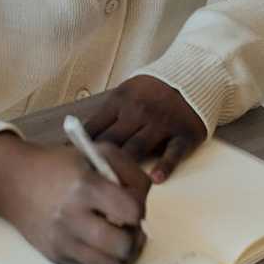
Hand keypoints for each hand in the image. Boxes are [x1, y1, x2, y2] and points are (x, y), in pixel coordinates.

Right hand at [0, 132, 150, 263]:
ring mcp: (63, 240)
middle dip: (134, 236)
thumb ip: (127, 171)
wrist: (13, 181)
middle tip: (127, 225)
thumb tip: (143, 201)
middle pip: (124, 245)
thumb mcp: (94, 151)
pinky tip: (95, 238)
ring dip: (121, 252)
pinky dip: (101, 256)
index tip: (131, 203)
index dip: (138, 208)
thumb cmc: (58, 164)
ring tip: (116, 235)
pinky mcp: (56, 256)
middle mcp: (72, 216)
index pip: (132, 211)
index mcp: (84, 185)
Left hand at [84, 75, 207, 183]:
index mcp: (120, 101)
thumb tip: (82, 139)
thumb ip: (109, 114)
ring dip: (123, 168)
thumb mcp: (126, 92)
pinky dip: (165, 166)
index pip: (94, 128)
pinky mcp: (183, 134)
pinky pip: (173, 152)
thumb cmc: (153, 89)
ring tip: (113, 188)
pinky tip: (155, 179)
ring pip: (137, 148)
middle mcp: (138, 112)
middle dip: (97, 163)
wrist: (192, 75)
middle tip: (86, 185)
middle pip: (112, 141)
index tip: (70, 166)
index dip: (80, 149)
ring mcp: (161, 123)